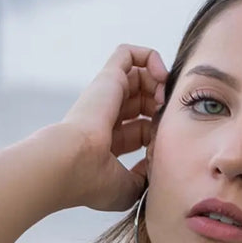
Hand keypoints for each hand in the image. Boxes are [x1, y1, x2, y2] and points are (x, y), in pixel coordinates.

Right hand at [58, 43, 168, 212]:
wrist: (72, 164)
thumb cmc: (94, 181)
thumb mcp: (128, 189)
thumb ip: (145, 178)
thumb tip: (155, 169)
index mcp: (108, 142)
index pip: (143, 130)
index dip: (161, 134)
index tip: (165, 147)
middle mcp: (106, 116)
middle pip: (144, 103)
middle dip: (162, 108)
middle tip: (169, 118)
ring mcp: (105, 96)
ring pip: (139, 77)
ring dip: (159, 83)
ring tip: (165, 97)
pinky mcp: (108, 79)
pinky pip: (128, 54)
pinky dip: (150, 57)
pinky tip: (160, 75)